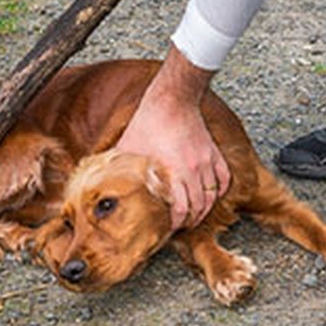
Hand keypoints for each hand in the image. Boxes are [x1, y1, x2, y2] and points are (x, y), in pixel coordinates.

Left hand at [115, 47, 230, 229]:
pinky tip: (211, 194)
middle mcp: (194, 169)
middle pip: (200, 206)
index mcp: (174, 171)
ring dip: (205, 208)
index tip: (170, 227)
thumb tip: (101, 180)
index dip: (177, 223)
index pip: (182, 209)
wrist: (172, 98)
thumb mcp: (128, 146)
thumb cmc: (149, 120)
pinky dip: (220, 190)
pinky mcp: (214, 152)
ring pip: (213, 195)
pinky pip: (224, 178)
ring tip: (196, 214)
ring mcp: (206, 161)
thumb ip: (119, 166)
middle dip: (191, 220)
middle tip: (182, 225)